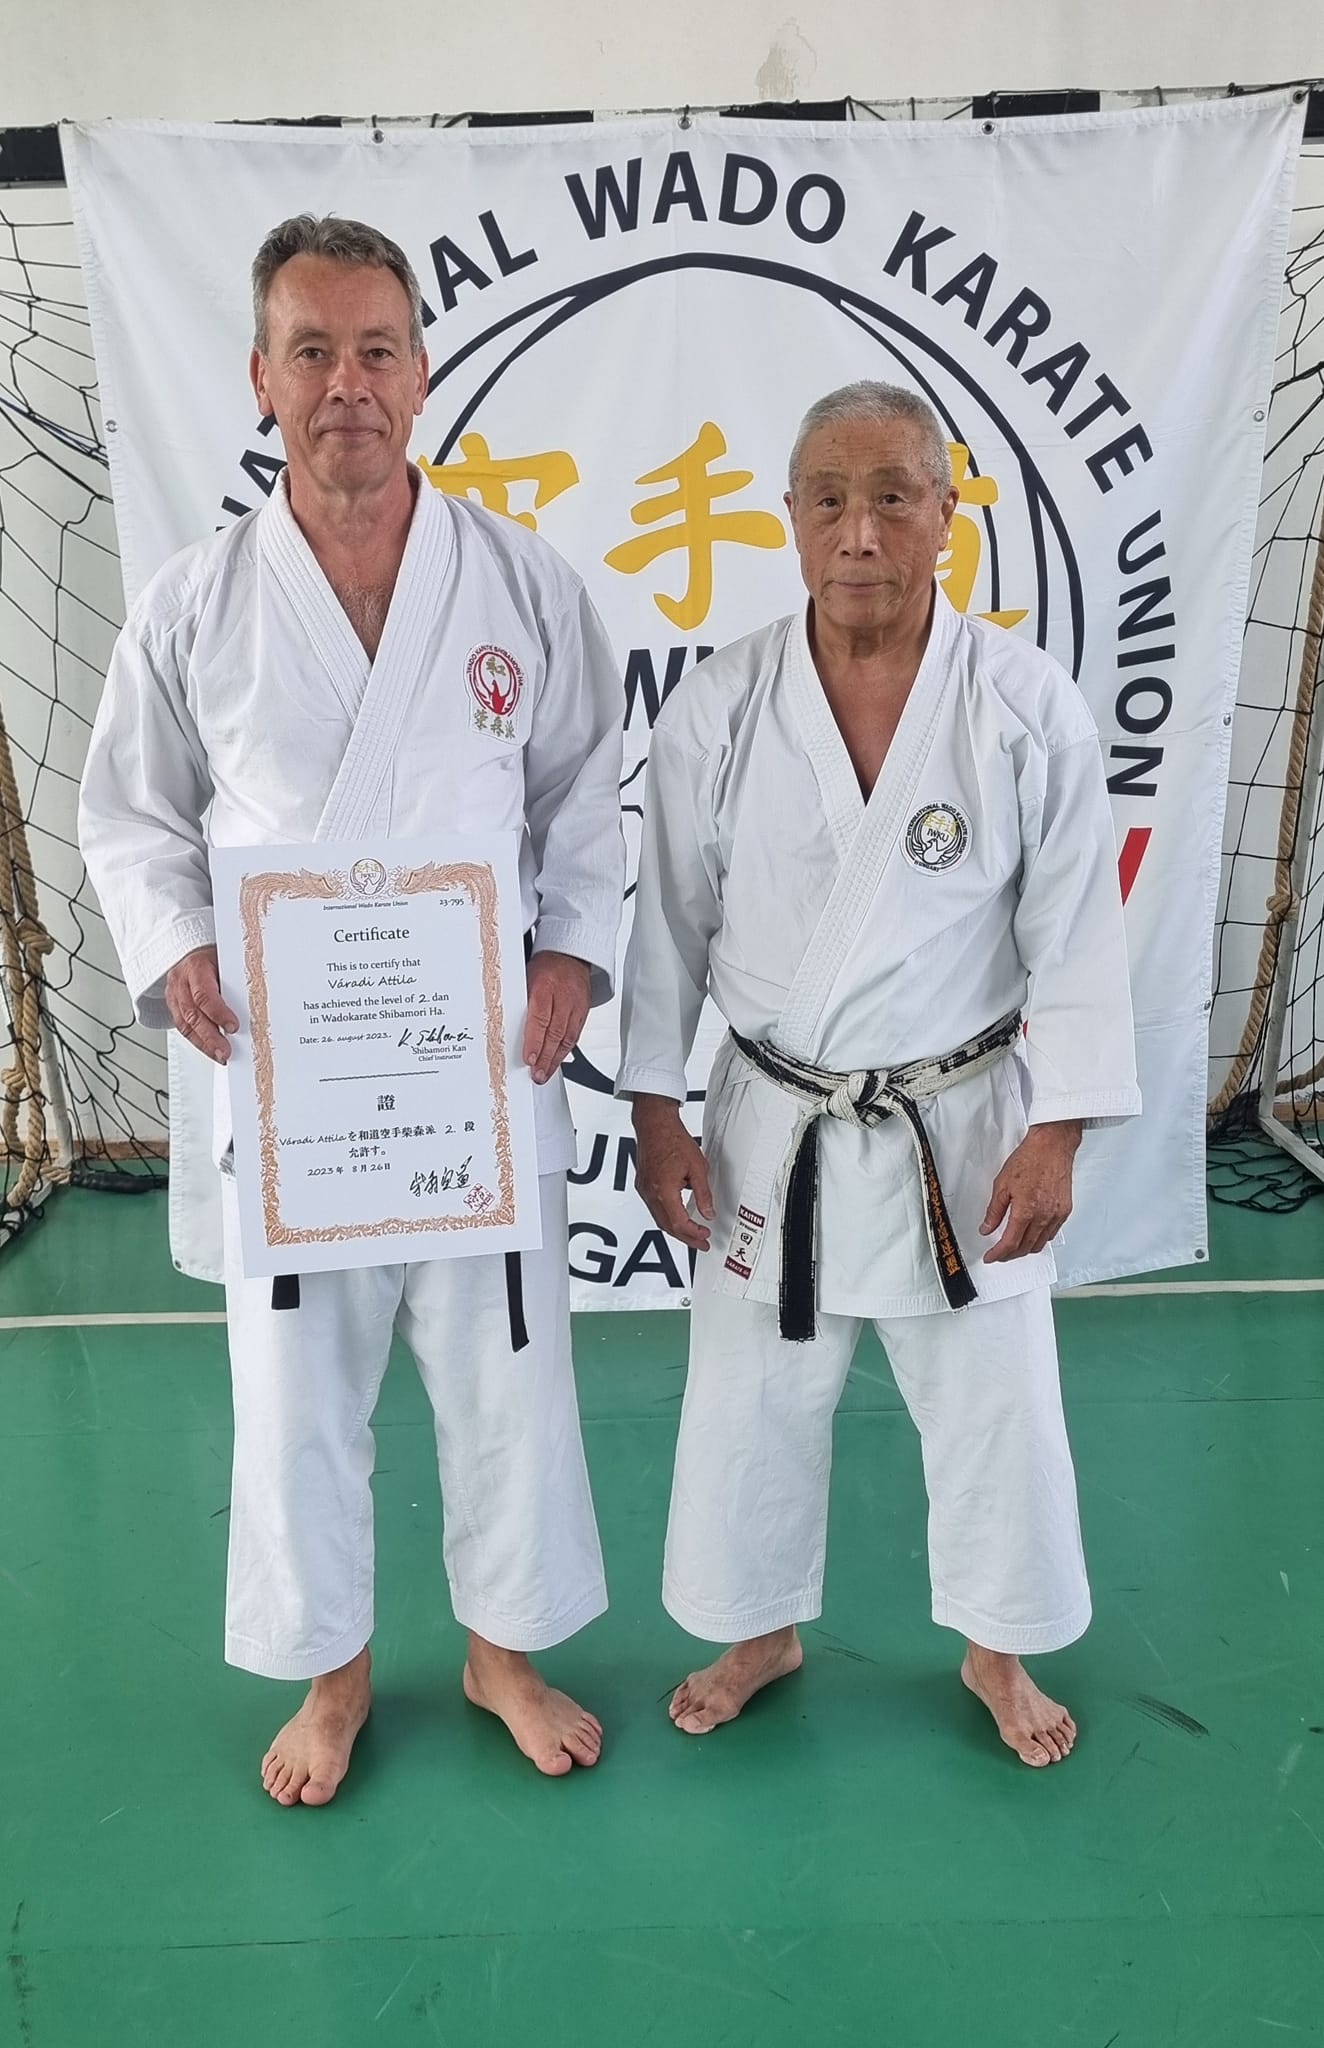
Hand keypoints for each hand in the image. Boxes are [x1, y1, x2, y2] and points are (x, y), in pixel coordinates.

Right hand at [164, 944, 238, 1064]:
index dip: (218, 1013)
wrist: (193, 950)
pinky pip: (182, 1026)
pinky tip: (209, 1049)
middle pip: (193, 1014)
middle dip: (210, 1036)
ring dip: (203, 1044)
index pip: (204, 994)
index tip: (234, 1027)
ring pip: (185, 1024)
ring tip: (220, 1056)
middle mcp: (180, 981)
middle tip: (225, 1051)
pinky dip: (197, 1041)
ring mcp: (173, 993)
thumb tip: (254, 1006)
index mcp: (195, 966)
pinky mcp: (172, 1004)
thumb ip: (234, 982)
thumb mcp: (226, 961)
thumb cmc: (214, 956)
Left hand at [523, 949, 590, 1083]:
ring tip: (545, 1073)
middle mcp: (563, 997)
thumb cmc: (546, 967)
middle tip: (537, 1074)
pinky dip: (566, 1050)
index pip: (540, 1018)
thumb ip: (521, 1001)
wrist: (571, 956)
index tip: (529, 1059)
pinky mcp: (583, 1012)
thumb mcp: (527, 978)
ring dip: (556, 1059)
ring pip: (567, 1037)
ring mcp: (576, 1005)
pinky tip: (558, 1060)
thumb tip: (509, 1026)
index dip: (535, 1042)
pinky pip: (575, 1035)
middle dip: (545, 1057)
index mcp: (545, 986)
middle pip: (555, 1032)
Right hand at [631, 1093, 714, 1250]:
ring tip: (691, 1233)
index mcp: (665, 1191)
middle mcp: (651, 1194)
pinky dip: (667, 1217)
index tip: (705, 1235)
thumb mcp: (698, 1168)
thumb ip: (704, 1194)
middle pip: (667, 1226)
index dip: (694, 1234)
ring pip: (659, 1219)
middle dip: (686, 1238)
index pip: (679, 1223)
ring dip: (676, 1229)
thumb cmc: (673, 1140)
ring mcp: (644, 1190)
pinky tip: (677, 1216)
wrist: (655, 1124)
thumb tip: (708, 1213)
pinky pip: (654, 1208)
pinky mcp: (643, 1185)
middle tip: (700, 1242)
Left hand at [980, 1119, 1082, 1262]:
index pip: (1010, 1243)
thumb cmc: (1030, 1159)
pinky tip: (1032, 1233)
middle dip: (1010, 1254)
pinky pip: (1052, 1233)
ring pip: (1040, 1244)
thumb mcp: (1002, 1184)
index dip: (998, 1254)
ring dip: (1025, 1248)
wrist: (1052, 1146)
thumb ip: (994, 1211)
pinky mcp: (1065, 1211)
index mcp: (1026, 1211)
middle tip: (999, 1253)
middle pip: (1025, 1247)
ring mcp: (1056, 1215)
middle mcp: (1043, 1216)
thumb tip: (987, 1228)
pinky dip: (1040, 1238)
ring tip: (1013, 1245)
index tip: (991, 1257)